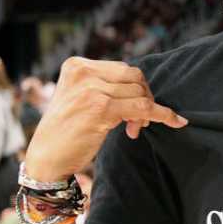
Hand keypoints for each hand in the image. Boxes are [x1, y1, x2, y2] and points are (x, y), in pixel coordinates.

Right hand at [24, 57, 188, 181]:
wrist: (46, 158)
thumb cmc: (66, 132)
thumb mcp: (79, 98)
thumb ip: (104, 86)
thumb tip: (144, 88)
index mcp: (77, 65)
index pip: (123, 69)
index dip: (136, 89)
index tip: (134, 111)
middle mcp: (83, 73)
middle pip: (135, 77)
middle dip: (144, 98)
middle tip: (138, 122)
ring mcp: (91, 90)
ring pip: (140, 93)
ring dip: (146, 113)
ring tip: (134, 129)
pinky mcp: (100, 109)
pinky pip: (144, 108)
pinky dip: (163, 115)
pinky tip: (176, 122)